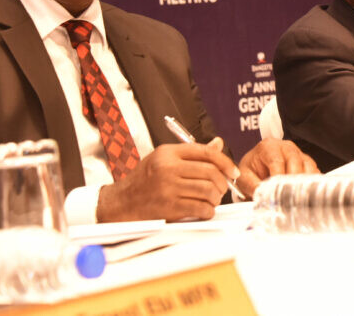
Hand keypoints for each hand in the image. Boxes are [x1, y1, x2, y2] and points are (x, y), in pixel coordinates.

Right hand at [96, 137, 236, 221]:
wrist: (120, 203)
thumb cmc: (143, 181)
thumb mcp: (163, 159)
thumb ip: (191, 153)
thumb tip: (218, 144)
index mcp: (168, 152)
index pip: (206, 152)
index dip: (225, 162)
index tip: (233, 172)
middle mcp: (168, 167)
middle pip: (210, 172)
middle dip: (222, 183)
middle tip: (222, 189)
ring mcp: (168, 188)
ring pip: (208, 190)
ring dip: (216, 198)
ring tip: (212, 200)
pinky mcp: (169, 207)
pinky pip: (200, 208)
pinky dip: (208, 211)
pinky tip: (205, 211)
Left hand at [236, 138, 318, 197]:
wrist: (256, 166)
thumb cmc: (251, 169)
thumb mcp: (244, 177)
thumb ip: (252, 185)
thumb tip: (264, 195)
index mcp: (268, 147)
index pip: (276, 160)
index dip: (278, 176)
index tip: (276, 191)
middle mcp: (285, 147)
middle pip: (295, 160)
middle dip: (293, 180)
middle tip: (289, 197)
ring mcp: (298, 153)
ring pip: (308, 165)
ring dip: (305, 182)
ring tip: (299, 197)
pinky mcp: (306, 162)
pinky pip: (314, 170)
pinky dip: (312, 182)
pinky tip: (306, 194)